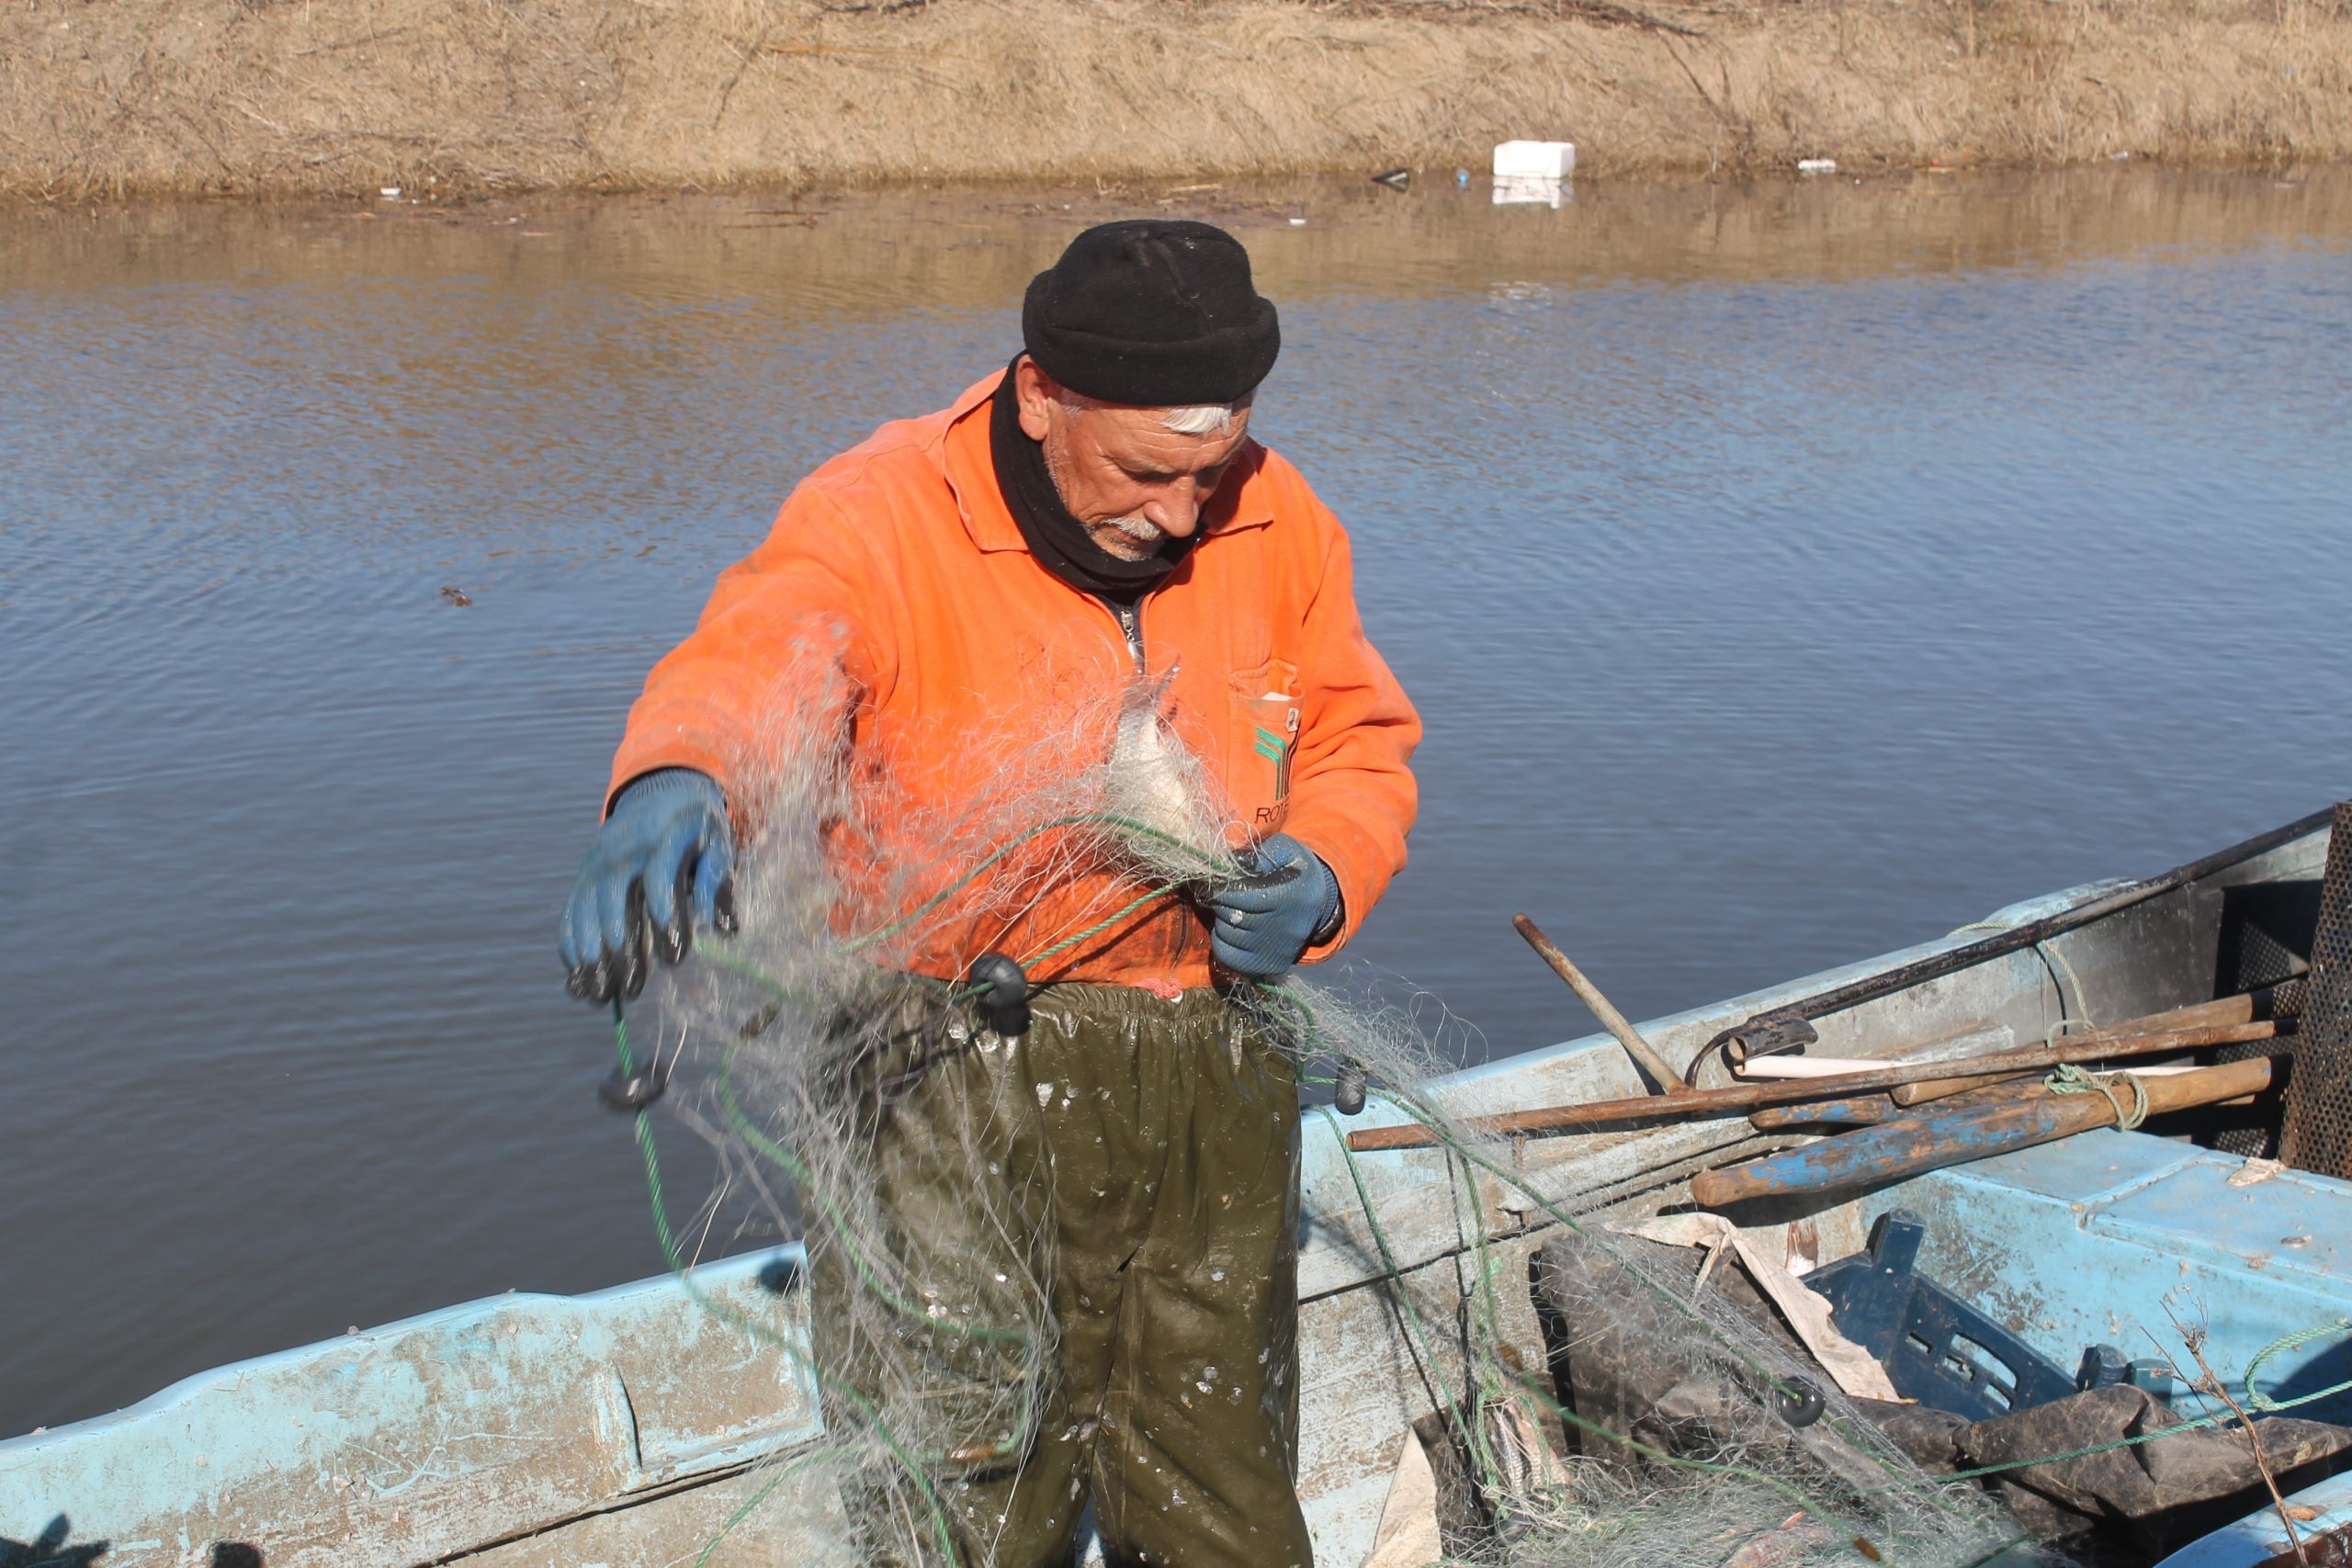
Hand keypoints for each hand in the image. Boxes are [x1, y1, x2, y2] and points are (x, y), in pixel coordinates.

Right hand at [559, 769, 735, 1003]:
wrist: (659, 792)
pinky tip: (577, 980)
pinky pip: (571, 914)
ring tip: (601, 995)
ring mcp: (596, 863)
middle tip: (633, 988)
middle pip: (613, 903)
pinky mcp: (583, 876)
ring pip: (585, 914)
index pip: (658, 882)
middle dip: (621, 950)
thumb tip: (724, 929)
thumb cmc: (696, 826)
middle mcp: (621, 850)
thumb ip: (719, 881)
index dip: (665, 922)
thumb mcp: (718, 842)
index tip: (675, 960)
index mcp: (662, 837)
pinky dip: (571, 949)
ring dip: (590, 957)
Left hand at [1204, 834, 1341, 979]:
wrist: (1319, 899)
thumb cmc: (1293, 868)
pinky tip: (1234, 929)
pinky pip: (1229, 957)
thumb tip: (1221, 866)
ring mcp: (1279, 950)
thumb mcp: (1280, 849)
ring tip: (1232, 909)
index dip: (1222, 886)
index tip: (1219, 881)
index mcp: (1289, 895)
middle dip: (1221, 902)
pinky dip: (1223, 941)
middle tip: (1224, 893)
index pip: (1239, 894)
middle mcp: (1286, 928)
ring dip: (1222, 920)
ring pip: (1228, 936)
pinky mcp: (1271, 965)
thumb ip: (1252, 854)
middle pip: (1231, 916)